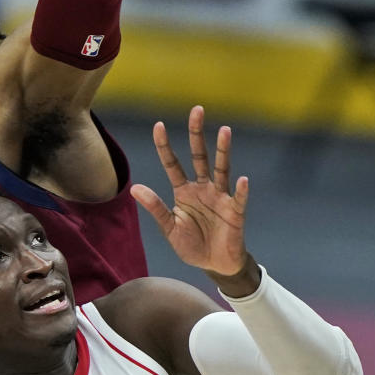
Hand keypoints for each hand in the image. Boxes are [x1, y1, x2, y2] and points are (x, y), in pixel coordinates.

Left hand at [131, 106, 249, 276]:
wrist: (214, 265)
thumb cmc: (192, 244)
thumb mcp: (169, 227)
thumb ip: (155, 207)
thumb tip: (133, 188)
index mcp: (183, 192)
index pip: (172, 164)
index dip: (165, 146)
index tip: (158, 125)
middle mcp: (202, 188)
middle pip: (199, 156)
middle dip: (197, 134)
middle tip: (196, 110)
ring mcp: (220, 197)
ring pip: (222, 168)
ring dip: (223, 151)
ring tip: (224, 131)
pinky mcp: (235, 211)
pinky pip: (238, 198)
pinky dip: (239, 190)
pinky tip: (240, 179)